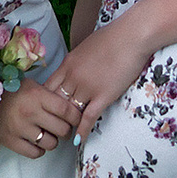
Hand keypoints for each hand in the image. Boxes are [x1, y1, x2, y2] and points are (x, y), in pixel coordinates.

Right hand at [0, 81, 83, 158]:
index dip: (76, 117)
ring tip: (47, 134)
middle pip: (62, 129)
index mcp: (37, 96)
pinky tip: (36, 142)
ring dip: (53, 141)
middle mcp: (30, 113)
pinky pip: (35, 153)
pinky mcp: (11, 141)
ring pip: (51, 144)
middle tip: (62, 128)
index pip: (67, 110)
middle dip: (66, 130)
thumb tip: (72, 111)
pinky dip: (40, 150)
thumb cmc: (12, 91)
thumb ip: (51, 97)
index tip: (77, 119)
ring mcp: (20, 129)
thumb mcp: (33, 86)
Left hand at [50, 19, 158, 140]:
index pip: (48, 87)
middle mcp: (73, 77)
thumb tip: (77, 66)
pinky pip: (88, 117)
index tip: (45, 111)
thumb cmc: (113, 37)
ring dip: (66, 125)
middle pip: (55, 102)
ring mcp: (87, 87)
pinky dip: (82, 131)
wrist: (131, 36)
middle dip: (51, 116)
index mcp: (68, 64)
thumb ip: (78, 60)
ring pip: (70, 112)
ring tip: (63, 137)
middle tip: (50, 128)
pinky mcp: (103, 95)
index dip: (45, 102)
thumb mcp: (86, 47)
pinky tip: (78, 141)